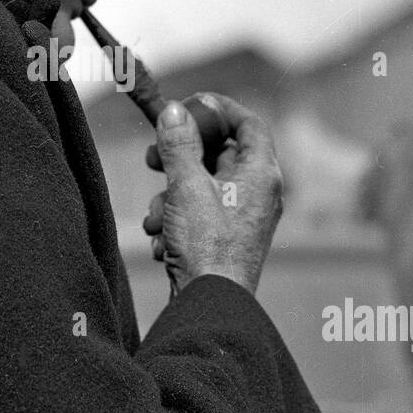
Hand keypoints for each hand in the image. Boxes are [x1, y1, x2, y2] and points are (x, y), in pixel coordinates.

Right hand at [142, 93, 283, 295]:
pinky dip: (176, 221)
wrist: (210, 306)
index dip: (219, 109)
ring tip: (158, 216)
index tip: (188, 107)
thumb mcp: (186, 185)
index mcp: (261, 174)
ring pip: (201, 187)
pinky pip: (198, 215)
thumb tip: (175, 111)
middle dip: (179, 157)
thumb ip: (179, 144)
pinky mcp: (226, 239)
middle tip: (151, 158)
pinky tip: (163, 239)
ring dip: (171, 197)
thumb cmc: (207, 246)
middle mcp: (259, 193)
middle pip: (219, 154)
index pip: (249, 123)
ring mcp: (243, 218)